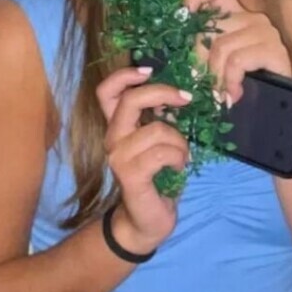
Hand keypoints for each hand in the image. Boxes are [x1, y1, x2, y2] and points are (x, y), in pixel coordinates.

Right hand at [95, 66, 192, 251]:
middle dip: (162, 93)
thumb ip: (160, 119)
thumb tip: (179, 93)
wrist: (147, 221)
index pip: (106, 92)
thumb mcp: (159, 143)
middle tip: (185, 99)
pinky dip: (178, 158)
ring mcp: (118, 157)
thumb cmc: (157, 179)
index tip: (149, 70)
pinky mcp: (130, 174)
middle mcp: (113, 139)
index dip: (124, 75)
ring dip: (180, 141)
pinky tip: (178, 168)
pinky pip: (162, 153)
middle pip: (130, 101)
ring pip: (156, 129)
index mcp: (118, 128)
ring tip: (182, 156)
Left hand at [181, 0, 291, 106]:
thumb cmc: (247, 84)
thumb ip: (203, 51)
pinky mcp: (274, 49)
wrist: (279, 105)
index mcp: (236, 15)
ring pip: (222, 47)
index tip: (183, 15)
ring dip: (216, 76)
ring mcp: (265, 32)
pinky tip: (235, 93)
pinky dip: (230, 81)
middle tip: (202, 83)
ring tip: (221, 94)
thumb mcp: (218, 64)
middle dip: (199, 59)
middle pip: (210, 26)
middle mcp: (252, 17)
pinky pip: (237, 61)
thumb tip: (180, 54)